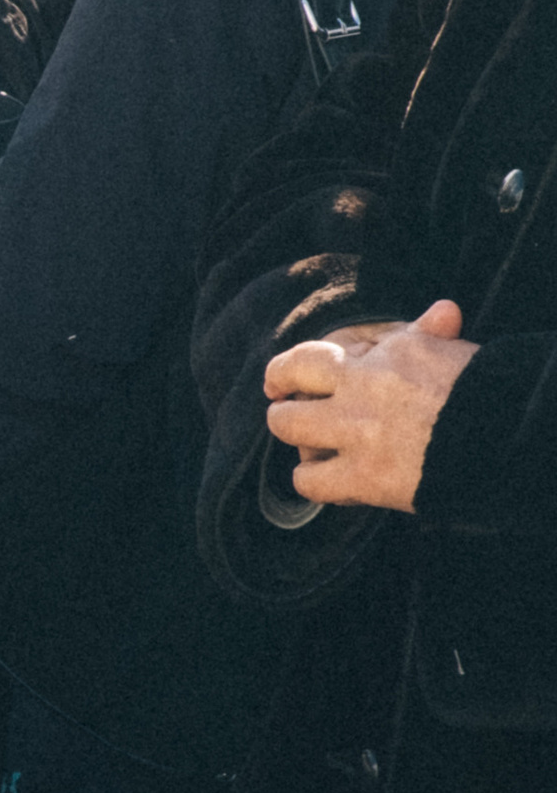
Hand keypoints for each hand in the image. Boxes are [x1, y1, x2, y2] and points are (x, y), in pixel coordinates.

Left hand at [264, 299, 475, 514]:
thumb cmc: (489, 396)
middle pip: (290, 372)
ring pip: (287, 425)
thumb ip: (436, 336)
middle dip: (283, 385)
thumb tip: (444, 311)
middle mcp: (364, 385)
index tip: (305, 374)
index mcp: (392, 350)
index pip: (328, 348)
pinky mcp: (363, 477)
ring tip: (305, 441)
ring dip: (293, 432)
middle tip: (282, 397)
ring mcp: (357, 431)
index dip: (314, 364)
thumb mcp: (458, 355)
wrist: (510, 441)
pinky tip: (327, 478)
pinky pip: (308, 480)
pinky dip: (313, 481)